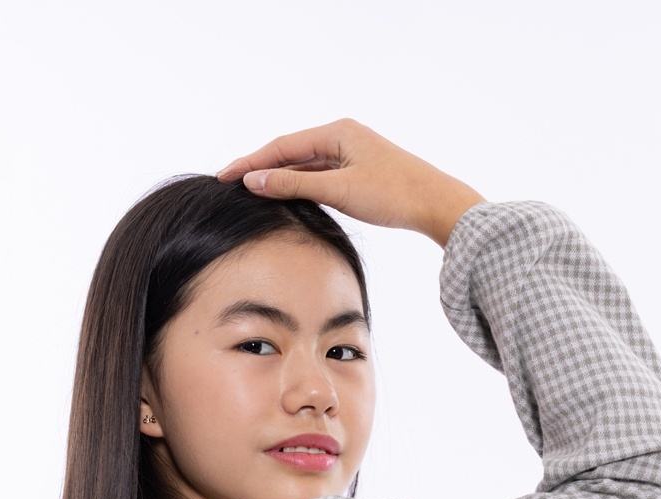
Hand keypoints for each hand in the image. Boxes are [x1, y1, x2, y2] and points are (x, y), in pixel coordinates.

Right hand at [216, 119, 484, 247]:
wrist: (437, 205)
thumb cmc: (393, 195)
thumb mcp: (338, 190)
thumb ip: (294, 184)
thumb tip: (254, 180)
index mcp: (337, 131)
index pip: (281, 146)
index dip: (250, 162)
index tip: (224, 175)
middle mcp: (343, 136)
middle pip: (291, 152)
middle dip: (260, 167)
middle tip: (229, 182)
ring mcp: (352, 153)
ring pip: (305, 165)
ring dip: (279, 177)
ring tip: (250, 190)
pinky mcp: (360, 171)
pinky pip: (321, 175)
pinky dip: (300, 184)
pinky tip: (286, 196)